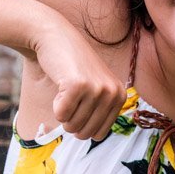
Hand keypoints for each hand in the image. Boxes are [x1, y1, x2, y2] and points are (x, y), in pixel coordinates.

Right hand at [32, 24, 125, 139]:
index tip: (80, 103)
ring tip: (67, 87)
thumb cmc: (73, 64)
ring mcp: (96, 88)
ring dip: (62, 111)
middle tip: (70, 96)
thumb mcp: (97, 86)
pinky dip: (55, 104)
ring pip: (71, 126)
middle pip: (85, 134)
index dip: (82, 124)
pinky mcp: (77, 86)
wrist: (56, 37)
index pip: (99, 134)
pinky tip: (61, 83)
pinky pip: (60, 115)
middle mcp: (112, 92)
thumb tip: (96, 136)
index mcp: (119, 96)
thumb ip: (102, 109)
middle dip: (71, 121)